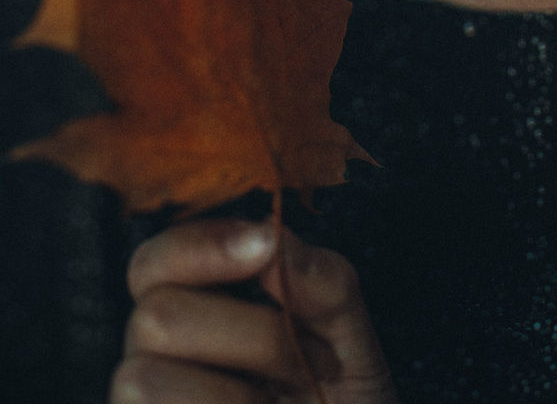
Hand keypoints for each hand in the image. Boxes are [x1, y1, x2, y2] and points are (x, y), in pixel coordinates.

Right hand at [110, 217, 398, 403]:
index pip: (155, 260)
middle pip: (154, 316)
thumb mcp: (348, 340)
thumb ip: (322, 282)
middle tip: (302, 363)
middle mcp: (158, 360)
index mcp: (196, 311)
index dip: (201, 245)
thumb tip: (274, 235)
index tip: (264, 244)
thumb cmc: (338, 402)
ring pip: (142, 378)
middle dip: (247, 333)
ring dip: (232, 394)